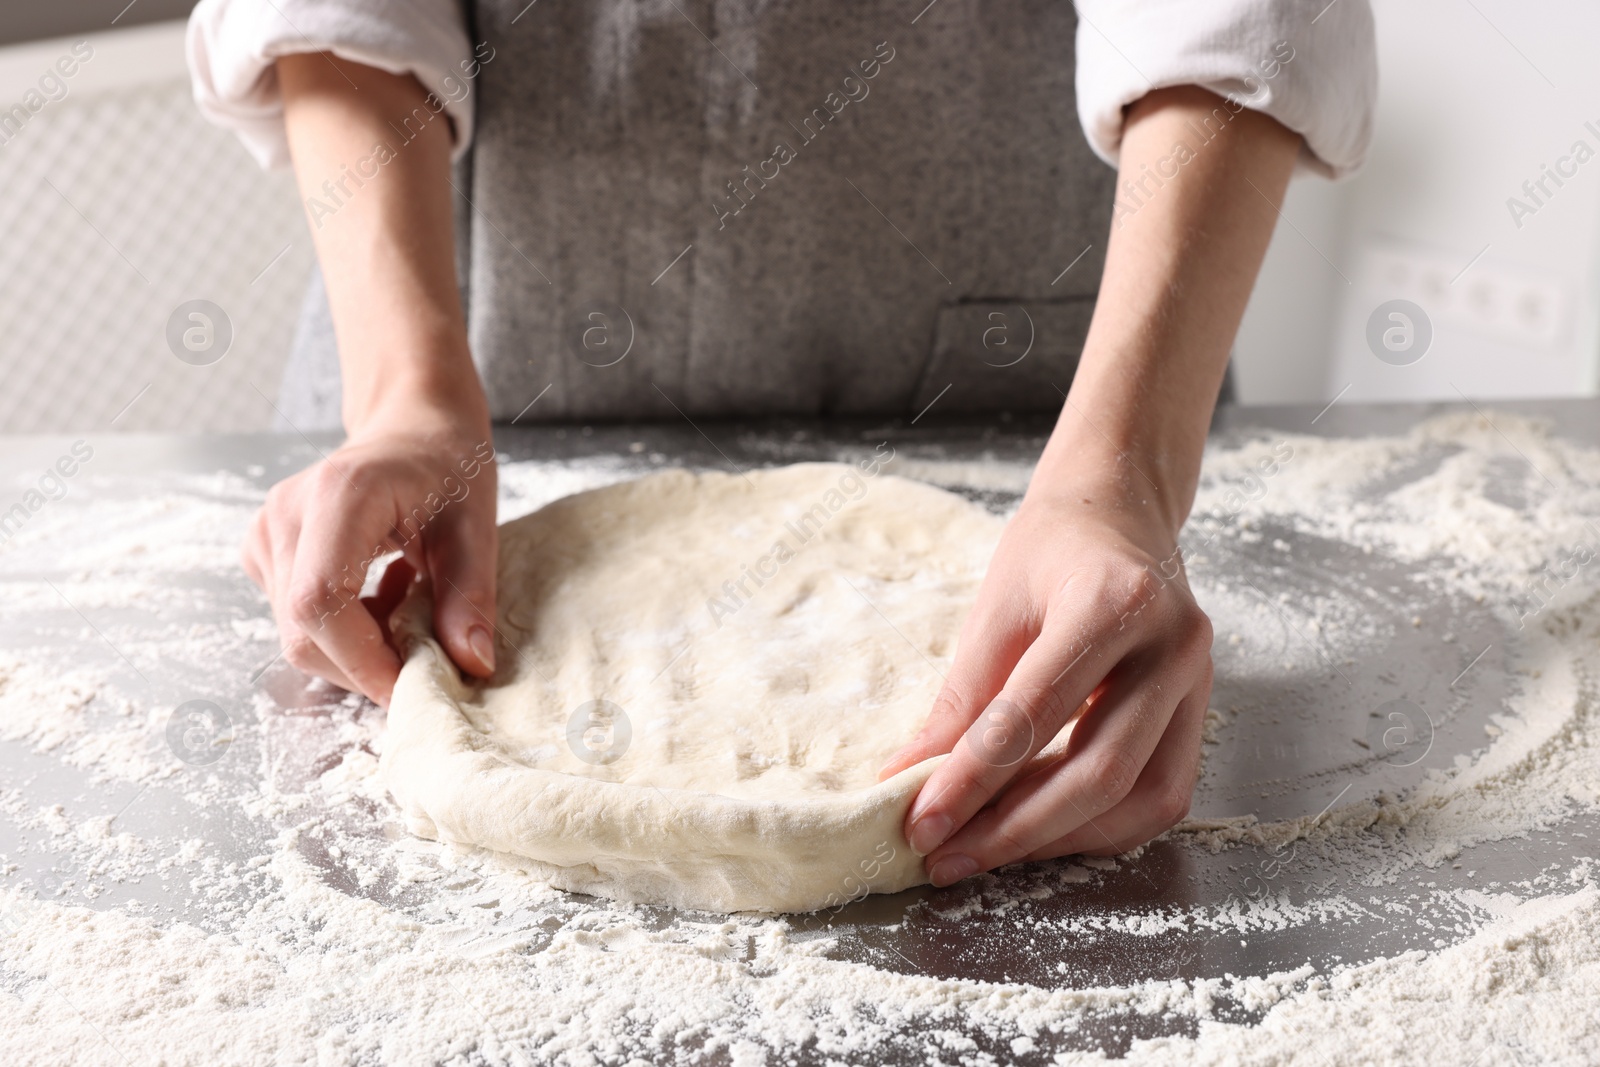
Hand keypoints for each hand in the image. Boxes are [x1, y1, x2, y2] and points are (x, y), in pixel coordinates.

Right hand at [243, 402, 498, 706]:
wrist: (413, 427)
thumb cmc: (447, 465)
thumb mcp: (476, 529)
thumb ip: (470, 596)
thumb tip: (472, 664)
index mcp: (340, 495)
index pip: (320, 603)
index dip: (362, 660)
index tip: (412, 683)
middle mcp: (287, 513)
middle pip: (302, 630)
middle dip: (364, 664)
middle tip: (424, 652)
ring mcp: (267, 532)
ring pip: (296, 633)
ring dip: (356, 646)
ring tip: (406, 602)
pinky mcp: (264, 550)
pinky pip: (295, 617)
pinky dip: (342, 629)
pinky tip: (380, 594)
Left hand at [879, 481, 1213, 885]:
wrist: (1119, 512)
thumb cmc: (1051, 551)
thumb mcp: (994, 609)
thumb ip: (960, 700)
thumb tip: (910, 781)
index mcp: (1114, 602)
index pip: (1034, 713)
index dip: (974, 780)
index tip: (921, 822)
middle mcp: (1173, 646)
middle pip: (1101, 771)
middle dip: (1016, 830)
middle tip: (946, 856)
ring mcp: (1199, 682)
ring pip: (1142, 798)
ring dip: (1060, 840)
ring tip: (985, 852)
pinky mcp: (1202, 712)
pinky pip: (1160, 794)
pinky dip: (1099, 826)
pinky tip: (1040, 831)